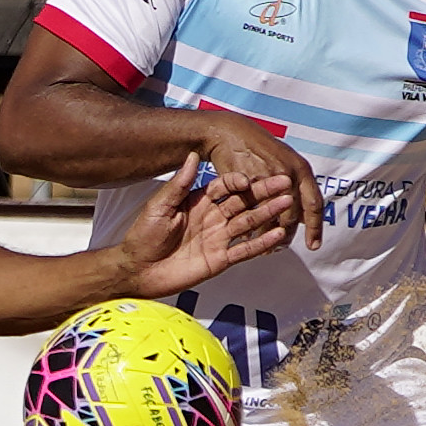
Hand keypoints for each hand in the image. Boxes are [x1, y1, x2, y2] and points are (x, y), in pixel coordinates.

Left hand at [112, 167, 299, 296]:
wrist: (138, 269)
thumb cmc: (143, 236)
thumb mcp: (159, 206)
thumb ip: (179, 184)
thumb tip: (192, 155)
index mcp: (198, 202)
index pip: (224, 187)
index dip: (237, 181)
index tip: (250, 177)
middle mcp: (212, 217)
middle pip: (242, 202)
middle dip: (263, 192)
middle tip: (284, 183)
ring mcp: (218, 238)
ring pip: (248, 223)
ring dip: (267, 213)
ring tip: (287, 203)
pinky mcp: (220, 259)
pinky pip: (244, 249)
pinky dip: (261, 242)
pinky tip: (278, 234)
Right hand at [185, 113, 323, 249]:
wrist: (228, 132)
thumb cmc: (257, 147)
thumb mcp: (284, 160)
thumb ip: (296, 184)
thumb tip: (305, 214)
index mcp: (301, 169)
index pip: (314, 205)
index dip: (315, 228)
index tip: (314, 246)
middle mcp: (287, 175)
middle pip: (292, 216)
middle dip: (287, 236)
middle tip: (281, 247)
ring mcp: (265, 179)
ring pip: (271, 218)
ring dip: (267, 235)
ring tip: (264, 246)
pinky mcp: (244, 184)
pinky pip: (249, 213)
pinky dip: (249, 227)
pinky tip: (247, 234)